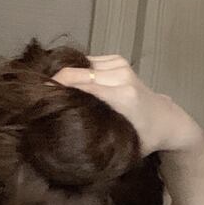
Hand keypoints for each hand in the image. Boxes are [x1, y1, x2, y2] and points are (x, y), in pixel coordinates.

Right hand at [51, 54, 198, 155]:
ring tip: (55, 94)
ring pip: (78, 65)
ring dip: (65, 78)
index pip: (78, 85)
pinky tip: (71, 87)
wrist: (167, 119)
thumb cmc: (144, 138)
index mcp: (121, 96)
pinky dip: (77, 73)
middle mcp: (120, 76)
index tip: (36, 101)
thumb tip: (59, 136)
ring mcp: (119, 64)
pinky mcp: (116, 59)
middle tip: (40, 99)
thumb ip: (93, 137)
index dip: (54, 90)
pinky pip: (87, 63)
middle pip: (74, 72)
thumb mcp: (118, 145)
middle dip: (55, 83)